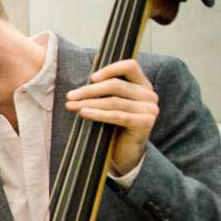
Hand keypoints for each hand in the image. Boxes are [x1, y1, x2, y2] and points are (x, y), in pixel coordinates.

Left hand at [65, 58, 157, 175]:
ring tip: (71, 105)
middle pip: (116, 85)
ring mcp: (149, 109)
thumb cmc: (115, 127)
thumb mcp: (111, 105)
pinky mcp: (145, 123)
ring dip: (89, 102)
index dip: (111, 69)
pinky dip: (98, 114)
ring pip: (114, 101)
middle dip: (90, 90)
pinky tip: (83, 112)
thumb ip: (105, 91)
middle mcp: (149, 95)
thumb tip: (80, 84)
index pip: (130, 66)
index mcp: (143, 85)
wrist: (126, 154)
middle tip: (70, 96)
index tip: (91, 78)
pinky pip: (117, 115)